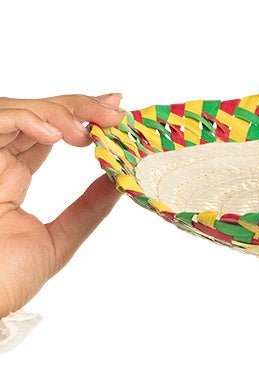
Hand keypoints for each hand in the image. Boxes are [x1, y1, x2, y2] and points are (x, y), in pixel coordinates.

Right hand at [0, 92, 125, 318]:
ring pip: (15, 110)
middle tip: (116, 111)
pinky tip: (57, 136)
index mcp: (10, 178)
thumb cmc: (5, 279)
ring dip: (57, 111)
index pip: (46, 132)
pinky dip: (26, 120)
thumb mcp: (59, 239)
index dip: (80, 117)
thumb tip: (120, 182)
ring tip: (90, 130)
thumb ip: (88, 209)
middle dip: (78, 106)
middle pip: (34, 114)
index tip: (118, 111)